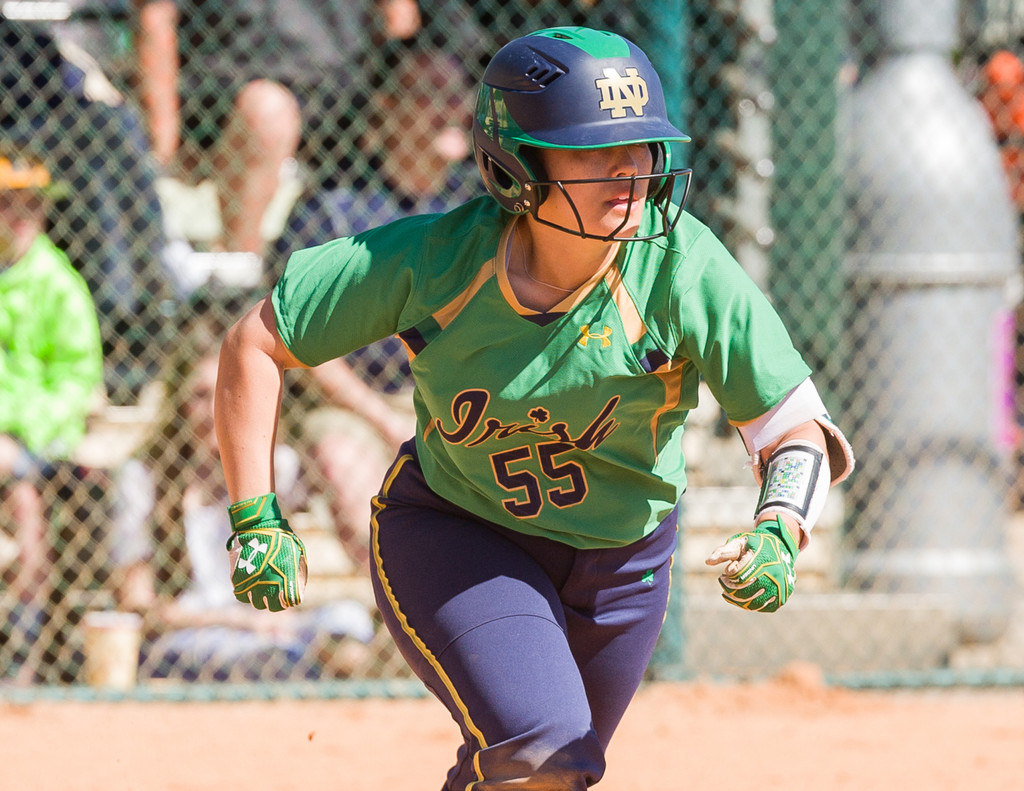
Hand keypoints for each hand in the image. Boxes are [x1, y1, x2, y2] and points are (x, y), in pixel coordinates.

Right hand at [226, 494, 306, 611]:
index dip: (291, 599)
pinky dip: (246, 594)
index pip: (291, 601)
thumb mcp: (296, 552)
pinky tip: (251, 585)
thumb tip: (298, 585)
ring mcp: (252, 583)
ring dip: (260, 599)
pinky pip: (242, 596)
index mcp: (287, 577)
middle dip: (276, 603)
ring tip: (262, 589)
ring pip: (256, 603)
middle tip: (276, 596)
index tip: (290, 596)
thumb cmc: (280, 537)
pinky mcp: (238, 580)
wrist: (257, 526)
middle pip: (273, 607)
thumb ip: (297, 570)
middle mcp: (269, 584)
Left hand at [705, 515, 797, 612]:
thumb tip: (708, 562)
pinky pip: (763, 608)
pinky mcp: (782, 597)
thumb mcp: (739, 543)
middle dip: (730, 588)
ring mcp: (780, 588)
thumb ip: (723, 552)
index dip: (728, 575)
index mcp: (762, 559)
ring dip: (737, 599)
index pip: (738, 575)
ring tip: (729, 593)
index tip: (724, 573)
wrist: (780, 547)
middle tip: (724, 582)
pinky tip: (742, 599)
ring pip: (753, 603)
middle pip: (744, 591)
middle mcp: (774, 574)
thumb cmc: (754, 545)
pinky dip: (750, 605)